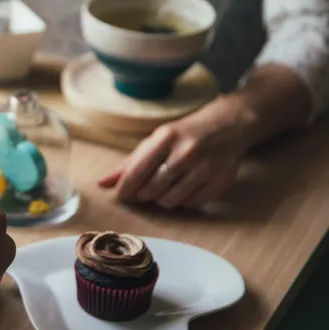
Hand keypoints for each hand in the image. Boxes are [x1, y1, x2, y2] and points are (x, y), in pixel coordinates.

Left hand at [98, 102, 250, 208]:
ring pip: (170, 200)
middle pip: (152, 189)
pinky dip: (183, 202)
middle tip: (143, 191)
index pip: (137, 171)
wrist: (228, 126)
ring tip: (163, 188)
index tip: (121, 194)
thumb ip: (128, 164)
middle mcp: (187, 152)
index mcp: (167, 137)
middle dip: (142, 195)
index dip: (125, 188)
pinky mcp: (220, 182)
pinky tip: (183, 188)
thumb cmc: (183, 135)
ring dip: (161, 200)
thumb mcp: (155, 140)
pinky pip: (191, 204)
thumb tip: (101, 184)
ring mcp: (206, 168)